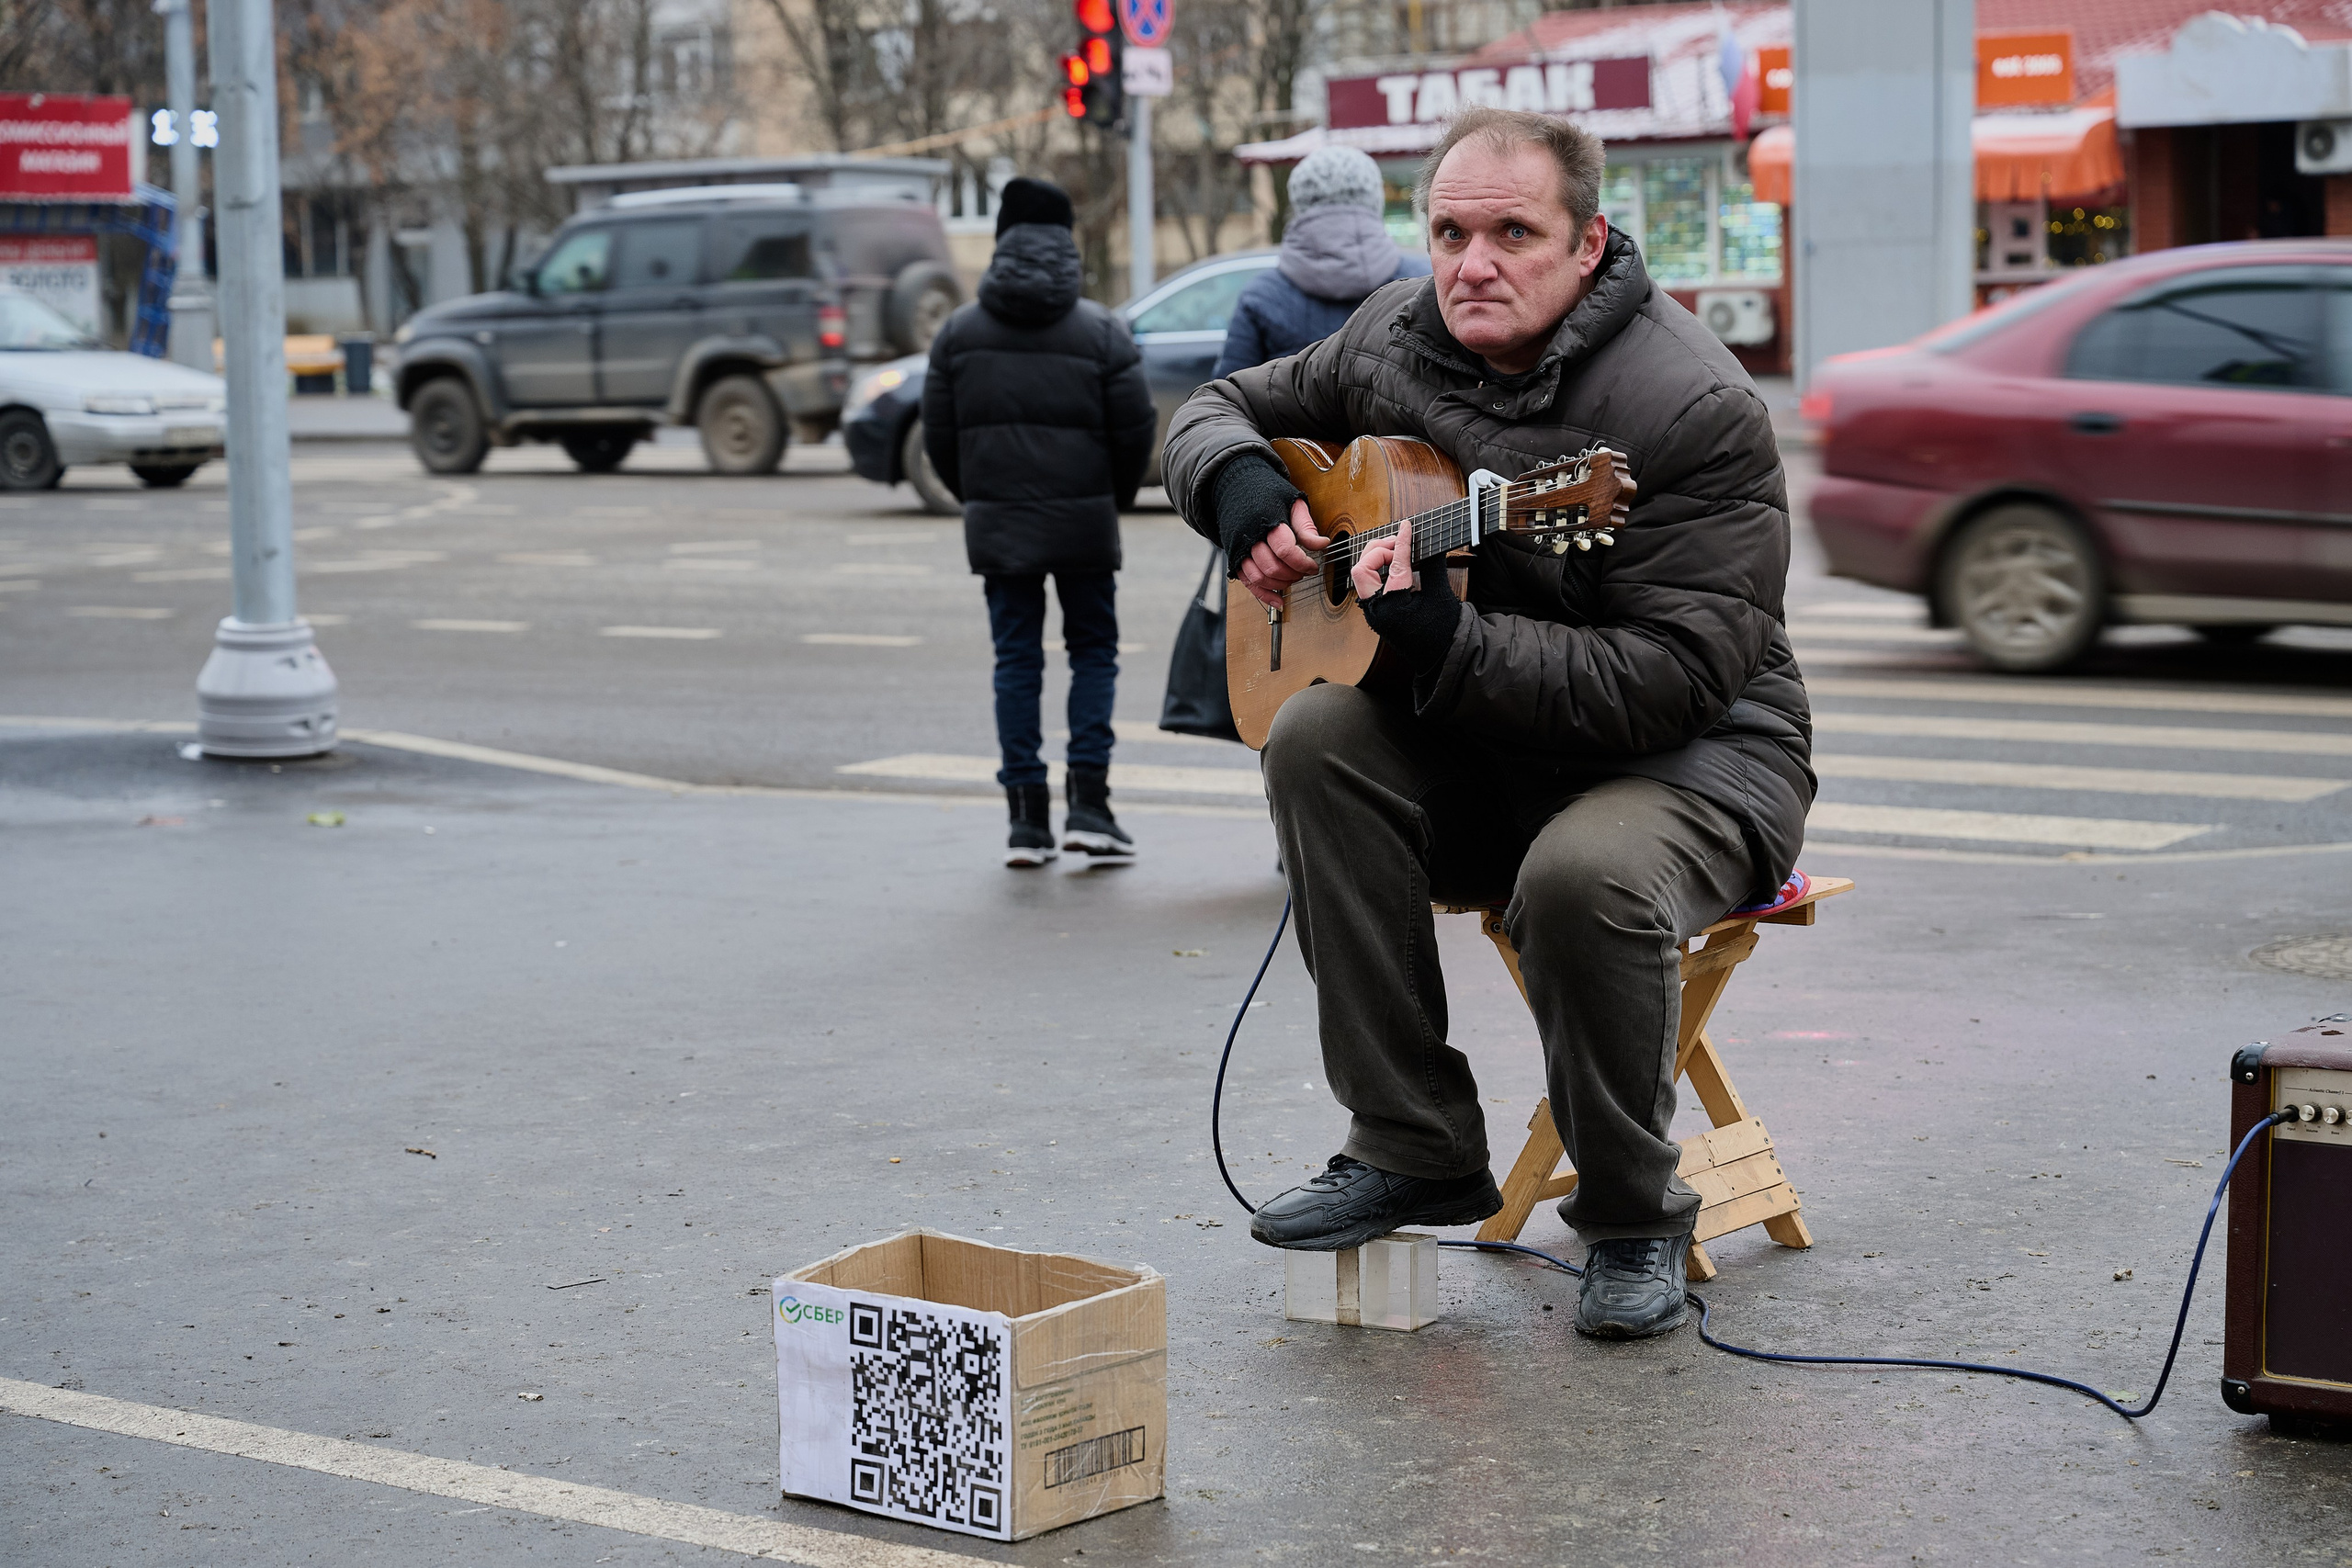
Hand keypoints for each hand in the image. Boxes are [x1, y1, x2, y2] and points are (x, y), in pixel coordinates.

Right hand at [1237, 500, 1330, 609]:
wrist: (1237, 487)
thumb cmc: (1267, 492)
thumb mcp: (1291, 502)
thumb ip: (1306, 526)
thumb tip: (1322, 544)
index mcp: (1266, 521)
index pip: (1285, 550)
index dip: (1303, 563)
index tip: (1313, 566)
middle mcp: (1250, 537)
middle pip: (1272, 567)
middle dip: (1293, 574)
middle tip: (1304, 572)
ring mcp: (1240, 549)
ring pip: (1259, 577)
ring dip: (1280, 584)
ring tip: (1293, 579)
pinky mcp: (1235, 558)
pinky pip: (1247, 583)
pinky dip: (1263, 595)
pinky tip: (1278, 601)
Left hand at [1354, 516, 1462, 672]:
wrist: (1441, 657)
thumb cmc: (1443, 630)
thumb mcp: (1440, 594)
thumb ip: (1432, 565)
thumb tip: (1430, 542)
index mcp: (1393, 605)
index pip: (1393, 563)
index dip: (1401, 541)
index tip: (1407, 526)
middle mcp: (1377, 609)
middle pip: (1362, 567)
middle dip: (1379, 550)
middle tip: (1400, 542)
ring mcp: (1374, 611)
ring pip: (1362, 575)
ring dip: (1377, 558)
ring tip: (1399, 551)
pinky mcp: (1377, 611)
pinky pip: (1370, 583)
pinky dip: (1379, 569)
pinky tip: (1396, 564)